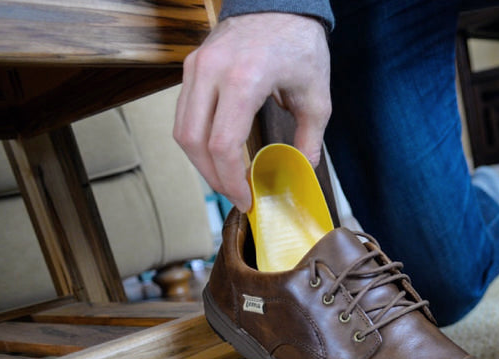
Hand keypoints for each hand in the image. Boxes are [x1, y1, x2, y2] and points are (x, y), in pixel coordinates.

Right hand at [174, 13, 331, 211]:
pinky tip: (219, 154)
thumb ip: (310, 138)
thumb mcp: (316, 96)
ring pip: (181, 129)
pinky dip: (198, 139)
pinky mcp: (191, 66)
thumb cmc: (299, 43)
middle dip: (213, 177)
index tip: (246, 199)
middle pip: (193, 142)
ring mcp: (196, 67)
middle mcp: (212, 72)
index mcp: (245, 79)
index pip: (222, 144)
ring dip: (201, 161)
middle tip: (235, 195)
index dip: (231, 180)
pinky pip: (184, 113)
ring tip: (227, 179)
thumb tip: (302, 171)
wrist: (278, 2)